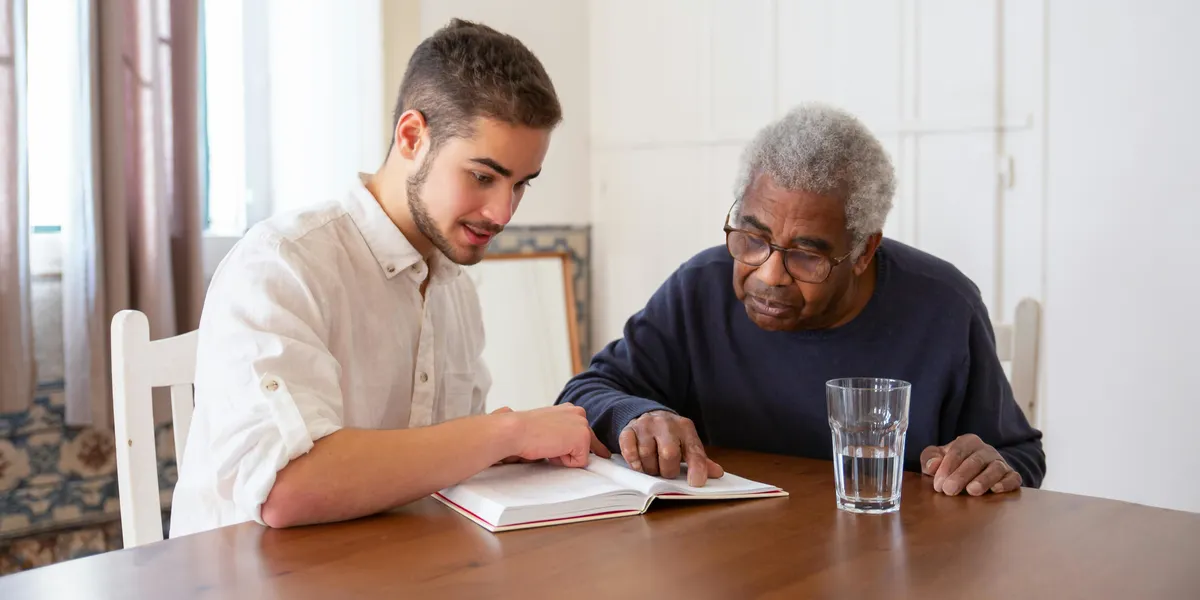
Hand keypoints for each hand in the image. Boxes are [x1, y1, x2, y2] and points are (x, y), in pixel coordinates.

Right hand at [494, 405, 610, 467]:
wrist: (516, 430)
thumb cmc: (524, 431)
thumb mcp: (547, 427)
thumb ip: (562, 432)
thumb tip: (572, 448)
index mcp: (571, 409)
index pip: (583, 432)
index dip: (580, 446)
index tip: (589, 452)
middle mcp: (580, 414)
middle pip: (589, 444)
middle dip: (572, 451)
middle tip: (550, 446)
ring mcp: (583, 425)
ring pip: (582, 454)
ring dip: (565, 456)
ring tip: (547, 446)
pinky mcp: (583, 438)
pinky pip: (580, 462)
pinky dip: (565, 462)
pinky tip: (551, 450)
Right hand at [619, 410, 723, 486]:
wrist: (649, 415)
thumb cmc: (671, 436)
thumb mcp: (687, 444)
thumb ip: (700, 460)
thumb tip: (718, 474)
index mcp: (685, 428)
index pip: (694, 451)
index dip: (697, 468)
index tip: (696, 483)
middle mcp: (666, 424)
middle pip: (669, 454)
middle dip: (667, 470)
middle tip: (666, 472)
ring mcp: (646, 425)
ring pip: (647, 454)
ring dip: (650, 468)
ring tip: (653, 466)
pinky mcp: (628, 429)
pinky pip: (629, 450)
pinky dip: (634, 462)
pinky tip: (639, 463)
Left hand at [921, 434, 1021, 495]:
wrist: (977, 472)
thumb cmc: (953, 465)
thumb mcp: (938, 459)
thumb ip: (929, 459)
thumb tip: (932, 465)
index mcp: (968, 442)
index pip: (958, 451)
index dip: (947, 467)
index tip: (938, 484)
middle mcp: (986, 450)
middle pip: (975, 460)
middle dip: (961, 475)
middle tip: (949, 490)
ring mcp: (1001, 463)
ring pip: (995, 468)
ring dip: (984, 479)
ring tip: (972, 491)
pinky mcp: (1012, 476)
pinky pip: (1013, 478)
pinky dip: (1006, 483)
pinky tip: (996, 490)